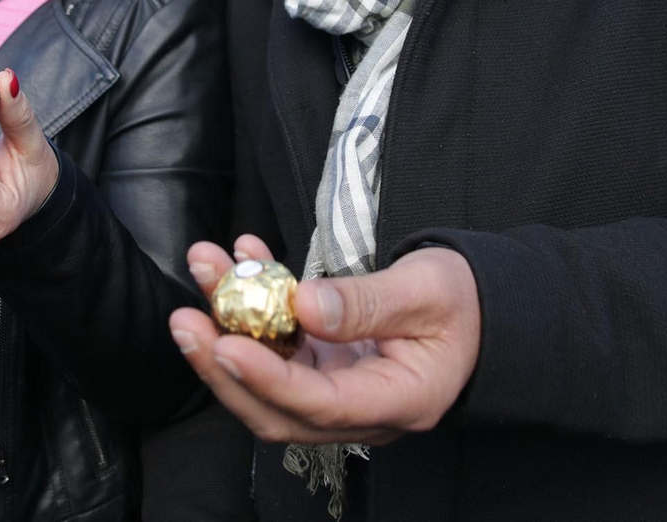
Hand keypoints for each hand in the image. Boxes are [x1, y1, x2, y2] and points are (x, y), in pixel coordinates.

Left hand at [168, 234, 480, 444]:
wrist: (480, 309)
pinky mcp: (323, 366)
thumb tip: (304, 305)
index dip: (267, 379)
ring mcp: (337, 390)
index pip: (320, 404)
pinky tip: (241, 256)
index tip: (225, 345)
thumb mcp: (428, 290)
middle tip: (186, 322)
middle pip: (276, 408)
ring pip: (267, 373)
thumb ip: (368, 302)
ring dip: (228, 323)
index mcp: (397, 401)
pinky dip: (252, 304)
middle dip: (222, 364)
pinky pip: (276, 343)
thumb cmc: (465, 301)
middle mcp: (360, 410)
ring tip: (204, 266)